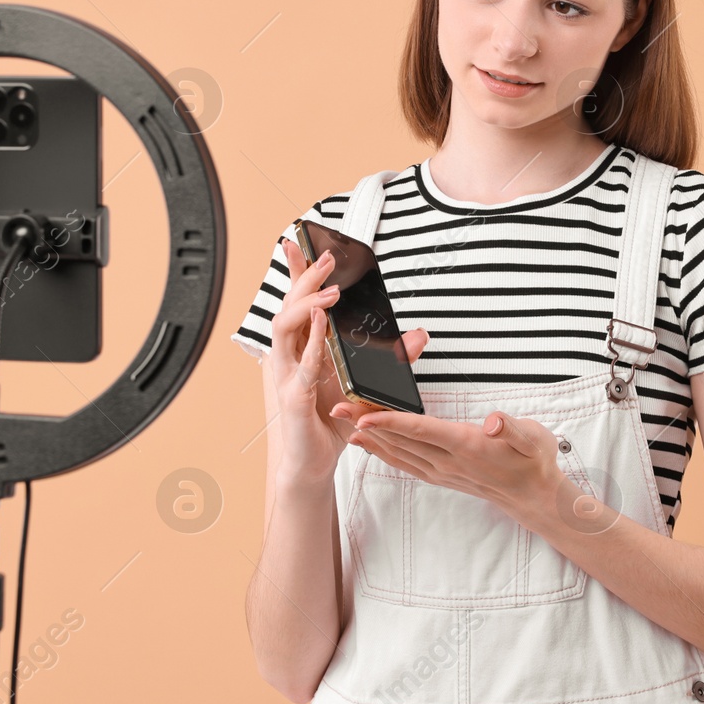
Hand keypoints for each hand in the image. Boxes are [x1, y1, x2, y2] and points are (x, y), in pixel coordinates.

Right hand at [269, 235, 430, 480]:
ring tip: (330, 293)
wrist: (315, 463)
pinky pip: (299, 368)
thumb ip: (392, 358)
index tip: (298, 241)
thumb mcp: (369, 385)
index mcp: (303, 349)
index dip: (296, 272)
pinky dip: (310, 346)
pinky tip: (321, 329)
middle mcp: (289, 358)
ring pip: (284, 330)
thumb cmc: (334, 422)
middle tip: (326, 258)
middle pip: (288, 307)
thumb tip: (419, 335)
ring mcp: (288, 377)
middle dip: (304, 279)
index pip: (297, 303)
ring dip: (306, 306)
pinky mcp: (294, 400)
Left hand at [335, 407, 570, 525]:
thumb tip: (494, 420)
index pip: (422, 430)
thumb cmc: (534, 461)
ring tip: (343, 418)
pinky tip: (367, 441)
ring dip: (369, 435)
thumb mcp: (534, 439)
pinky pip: (404, 462)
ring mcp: (441, 470)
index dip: (392, 421)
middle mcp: (448, 460)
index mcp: (466, 445)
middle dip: (366, 422)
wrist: (534, 495)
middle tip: (337, 405)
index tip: (366, 413)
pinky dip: (382, 450)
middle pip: (400, 438)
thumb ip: (513, 429)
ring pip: (398, 450)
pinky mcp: (439, 475)